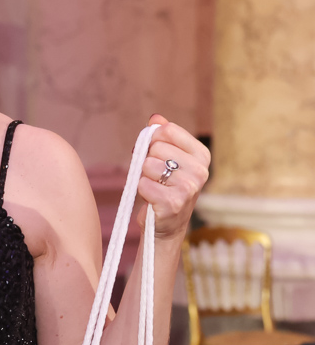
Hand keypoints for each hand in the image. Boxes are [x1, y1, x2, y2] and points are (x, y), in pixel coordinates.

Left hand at [138, 114, 210, 239]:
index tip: (154, 153)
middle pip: (156, 148)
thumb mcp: (166, 159)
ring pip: (148, 165)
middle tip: (155, 176)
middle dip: (147, 161)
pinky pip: (143, 184)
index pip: (168, 130)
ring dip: (144, 177)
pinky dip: (141, 190)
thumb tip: (155, 118)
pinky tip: (152, 199)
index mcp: (201, 155)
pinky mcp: (173, 203)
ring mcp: (188, 188)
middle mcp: (200, 171)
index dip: (153, 140)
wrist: (165, 226)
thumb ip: (161, 137)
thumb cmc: (164, 188)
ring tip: (154, 187)